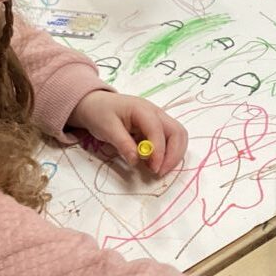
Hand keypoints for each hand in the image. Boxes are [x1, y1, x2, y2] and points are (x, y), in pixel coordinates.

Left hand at [68, 91, 187, 175]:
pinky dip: (168, 153)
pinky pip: (170, 140)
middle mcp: (156, 113)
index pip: (158, 130)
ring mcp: (158, 119)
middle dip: (173, 154)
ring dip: (173, 155)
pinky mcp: (157, 128)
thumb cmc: (100, 113)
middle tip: (160, 172)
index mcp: (142, 109)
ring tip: (159, 169)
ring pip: (178, 136)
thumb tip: (136, 161)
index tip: (153, 169)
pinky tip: (154, 163)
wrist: (96, 104)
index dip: (159, 150)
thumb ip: (123, 144)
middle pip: (177, 132)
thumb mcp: (107, 128)